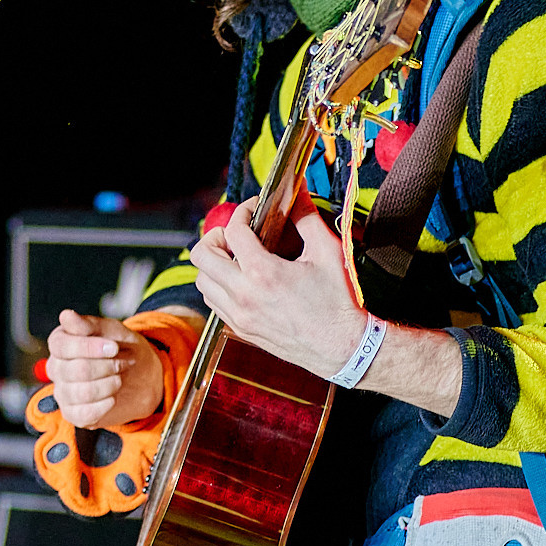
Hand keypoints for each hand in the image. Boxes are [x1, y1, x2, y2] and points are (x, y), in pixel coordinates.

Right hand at [45, 310, 162, 428]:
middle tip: (122, 363)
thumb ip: (88, 324)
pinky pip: (84, 414)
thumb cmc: (122, 349)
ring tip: (119, 379)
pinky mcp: (73, 413)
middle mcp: (56, 368)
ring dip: (108, 385)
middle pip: (75, 370)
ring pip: (81, 393)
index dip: (89, 347)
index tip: (114, 347)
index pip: (61, 346)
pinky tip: (113, 397)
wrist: (140, 376)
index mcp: (60, 343)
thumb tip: (66, 315)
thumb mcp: (112, 330)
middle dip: (106, 367)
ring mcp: (63, 392)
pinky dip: (104, 405)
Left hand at [190, 197, 365, 379]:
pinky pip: (213, 303)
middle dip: (214, 237)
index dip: (241, 212)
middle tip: (234, 234)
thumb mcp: (328, 253)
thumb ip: (308, 219)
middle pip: (201, 256)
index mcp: (263, 273)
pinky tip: (239, 281)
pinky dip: (218, 287)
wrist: (344, 349)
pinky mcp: (242, 330)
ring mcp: (240, 315)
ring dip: (213, 265)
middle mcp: (244, 295)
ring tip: (235, 258)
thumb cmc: (339, 303)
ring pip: (202, 281)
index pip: (233, 231)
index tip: (253, 210)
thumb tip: (298, 196)